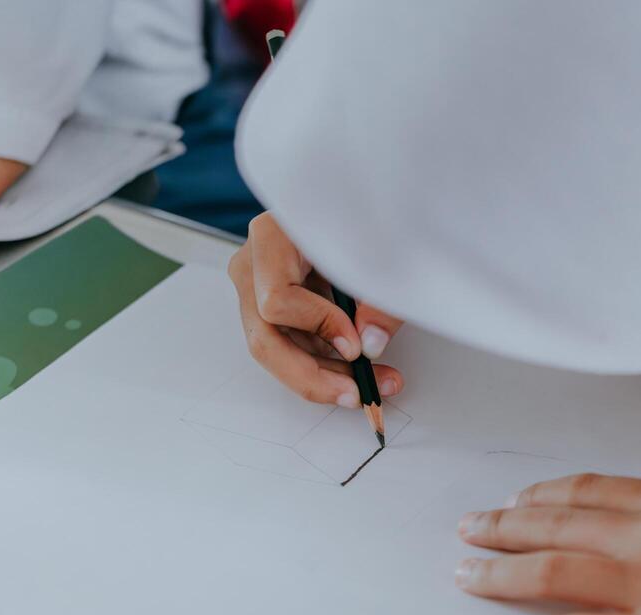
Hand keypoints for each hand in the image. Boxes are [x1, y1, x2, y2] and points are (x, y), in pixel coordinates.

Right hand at [227, 212, 404, 406]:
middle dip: (312, 375)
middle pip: (265, 337)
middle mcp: (256, 262)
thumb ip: (380, 298)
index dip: (317, 329)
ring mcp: (260, 283)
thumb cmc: (371, 210)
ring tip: (377, 382)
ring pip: (278, 349)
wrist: (366, 193)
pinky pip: (293, 342)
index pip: (275, 300)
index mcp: (273, 236)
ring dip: (327, 373)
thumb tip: (369, 345)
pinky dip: (328, 360)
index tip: (356, 345)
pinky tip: (367, 369)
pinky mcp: (277, 300)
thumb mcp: (385, 248)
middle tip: (356, 394)